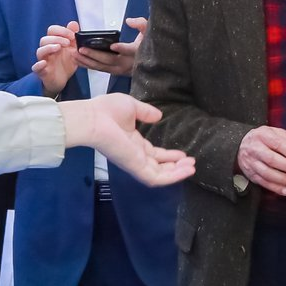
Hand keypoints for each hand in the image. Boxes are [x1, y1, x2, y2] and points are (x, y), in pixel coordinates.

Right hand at [32, 22, 80, 97]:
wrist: (62, 80)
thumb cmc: (65, 64)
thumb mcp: (73, 50)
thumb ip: (73, 37)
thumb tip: (73, 23)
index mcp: (54, 43)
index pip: (52, 30)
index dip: (61, 30)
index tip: (72, 35)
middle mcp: (47, 50)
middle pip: (45, 39)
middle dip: (56, 38)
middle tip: (68, 42)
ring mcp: (43, 60)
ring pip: (40, 51)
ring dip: (48, 47)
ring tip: (58, 48)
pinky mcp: (42, 72)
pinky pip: (35, 67)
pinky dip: (38, 65)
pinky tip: (44, 63)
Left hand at [58, 93, 194, 186]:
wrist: (93, 118)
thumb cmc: (107, 110)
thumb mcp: (131, 107)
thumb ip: (145, 112)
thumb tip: (159, 116)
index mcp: (133, 143)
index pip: (154, 154)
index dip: (169, 155)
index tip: (183, 154)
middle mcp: (135, 156)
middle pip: (159, 167)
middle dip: (175, 166)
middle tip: (191, 163)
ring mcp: (135, 163)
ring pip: (160, 175)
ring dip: (177, 173)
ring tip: (192, 167)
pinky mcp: (136, 167)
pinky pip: (157, 178)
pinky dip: (172, 177)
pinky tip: (186, 171)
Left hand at [75, 15, 147, 77]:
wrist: (151, 65)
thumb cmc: (147, 45)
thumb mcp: (149, 32)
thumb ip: (141, 24)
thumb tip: (129, 21)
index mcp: (136, 52)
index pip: (130, 50)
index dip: (122, 48)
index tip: (113, 45)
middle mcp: (128, 63)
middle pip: (110, 60)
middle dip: (94, 55)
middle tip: (81, 49)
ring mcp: (120, 69)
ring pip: (102, 66)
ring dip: (88, 61)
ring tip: (75, 54)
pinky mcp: (115, 72)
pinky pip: (100, 69)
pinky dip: (89, 65)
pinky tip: (79, 60)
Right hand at [237, 125, 285, 195]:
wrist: (242, 145)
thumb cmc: (263, 139)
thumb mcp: (276, 132)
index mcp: (262, 136)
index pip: (276, 143)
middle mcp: (255, 149)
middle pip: (271, 159)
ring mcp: (252, 163)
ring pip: (267, 173)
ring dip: (283, 179)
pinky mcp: (251, 174)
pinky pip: (263, 182)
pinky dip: (275, 188)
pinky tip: (285, 190)